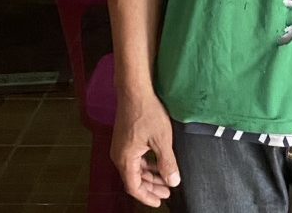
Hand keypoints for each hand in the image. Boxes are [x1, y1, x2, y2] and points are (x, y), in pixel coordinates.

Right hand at [110, 90, 180, 207]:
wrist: (135, 90)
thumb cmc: (146, 112)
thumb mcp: (162, 140)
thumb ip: (167, 163)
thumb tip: (173, 182)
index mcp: (125, 159)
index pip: (134, 187)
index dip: (147, 197)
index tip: (159, 202)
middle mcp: (119, 155)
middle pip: (134, 179)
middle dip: (151, 186)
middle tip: (167, 191)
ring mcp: (121, 146)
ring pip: (135, 168)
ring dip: (150, 175)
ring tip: (166, 177)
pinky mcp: (125, 138)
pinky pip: (134, 158)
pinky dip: (146, 164)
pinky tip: (158, 162)